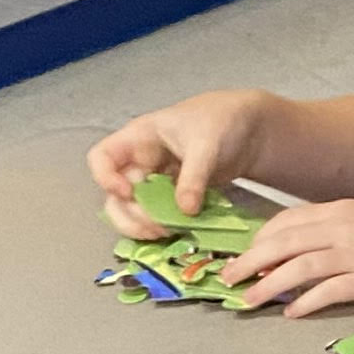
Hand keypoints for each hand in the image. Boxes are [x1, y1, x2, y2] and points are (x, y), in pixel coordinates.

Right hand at [88, 91, 269, 232]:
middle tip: (155, 227)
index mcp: (139, 138)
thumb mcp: (207, 144)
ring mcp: (156, 181)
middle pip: (114, 195)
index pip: (101, 158)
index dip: (106, 179)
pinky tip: (179, 232)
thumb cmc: (223, 121)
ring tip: (167, 233)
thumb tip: (184, 211)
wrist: (252, 128)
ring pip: (133, 210)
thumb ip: (194, 177)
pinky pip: (157, 215)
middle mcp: (141, 161)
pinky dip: (164, 227)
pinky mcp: (173, 197)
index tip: (129, 193)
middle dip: (130, 215)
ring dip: (144, 226)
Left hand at [224, 196, 353, 319]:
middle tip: (228, 278)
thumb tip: (304, 250)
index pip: (287, 221)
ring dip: (269, 286)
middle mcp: (343, 228)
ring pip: (299, 268)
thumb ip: (336, 230)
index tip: (245, 255)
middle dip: (250, 262)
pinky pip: (329, 291)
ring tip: (249, 301)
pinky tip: (291, 314)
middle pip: (283, 244)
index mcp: (340, 210)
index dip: (260, 240)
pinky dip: (306, 303)